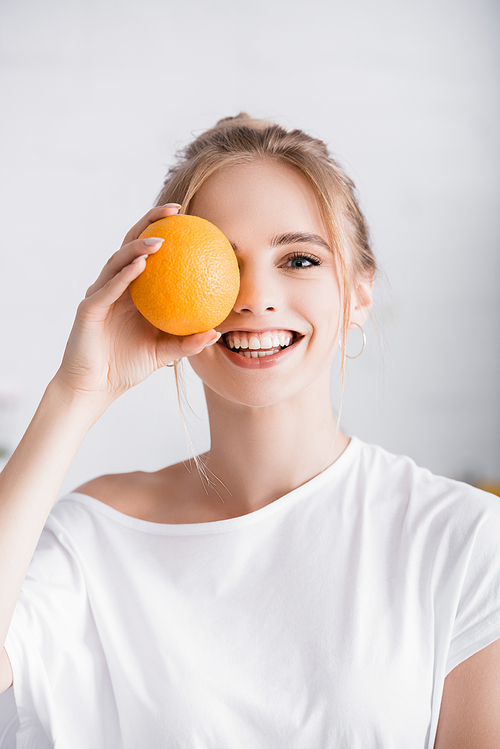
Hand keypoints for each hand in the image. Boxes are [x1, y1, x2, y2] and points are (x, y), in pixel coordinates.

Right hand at [54, 204, 219, 402]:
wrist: (95, 388)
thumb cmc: (127, 367)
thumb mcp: (164, 353)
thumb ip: (188, 342)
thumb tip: (217, 332)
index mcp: (132, 292)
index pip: (149, 253)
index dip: (164, 231)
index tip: (190, 220)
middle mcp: (115, 286)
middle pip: (131, 244)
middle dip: (150, 222)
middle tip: (175, 211)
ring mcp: (100, 294)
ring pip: (118, 261)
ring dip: (138, 246)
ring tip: (160, 238)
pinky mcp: (89, 308)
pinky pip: (109, 288)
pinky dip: (125, 274)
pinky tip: (141, 264)